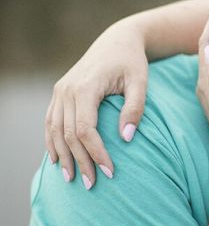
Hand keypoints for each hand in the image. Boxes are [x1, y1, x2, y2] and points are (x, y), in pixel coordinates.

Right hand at [45, 20, 148, 188]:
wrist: (118, 41)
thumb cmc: (133, 62)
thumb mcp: (140, 82)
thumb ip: (135, 108)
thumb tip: (126, 139)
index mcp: (86, 87)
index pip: (85, 129)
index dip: (96, 153)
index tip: (110, 172)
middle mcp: (67, 90)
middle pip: (68, 134)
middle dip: (80, 161)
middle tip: (92, 184)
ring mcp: (60, 91)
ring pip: (55, 130)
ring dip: (63, 156)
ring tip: (72, 178)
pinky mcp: (59, 93)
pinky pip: (50, 121)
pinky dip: (52, 142)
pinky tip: (59, 159)